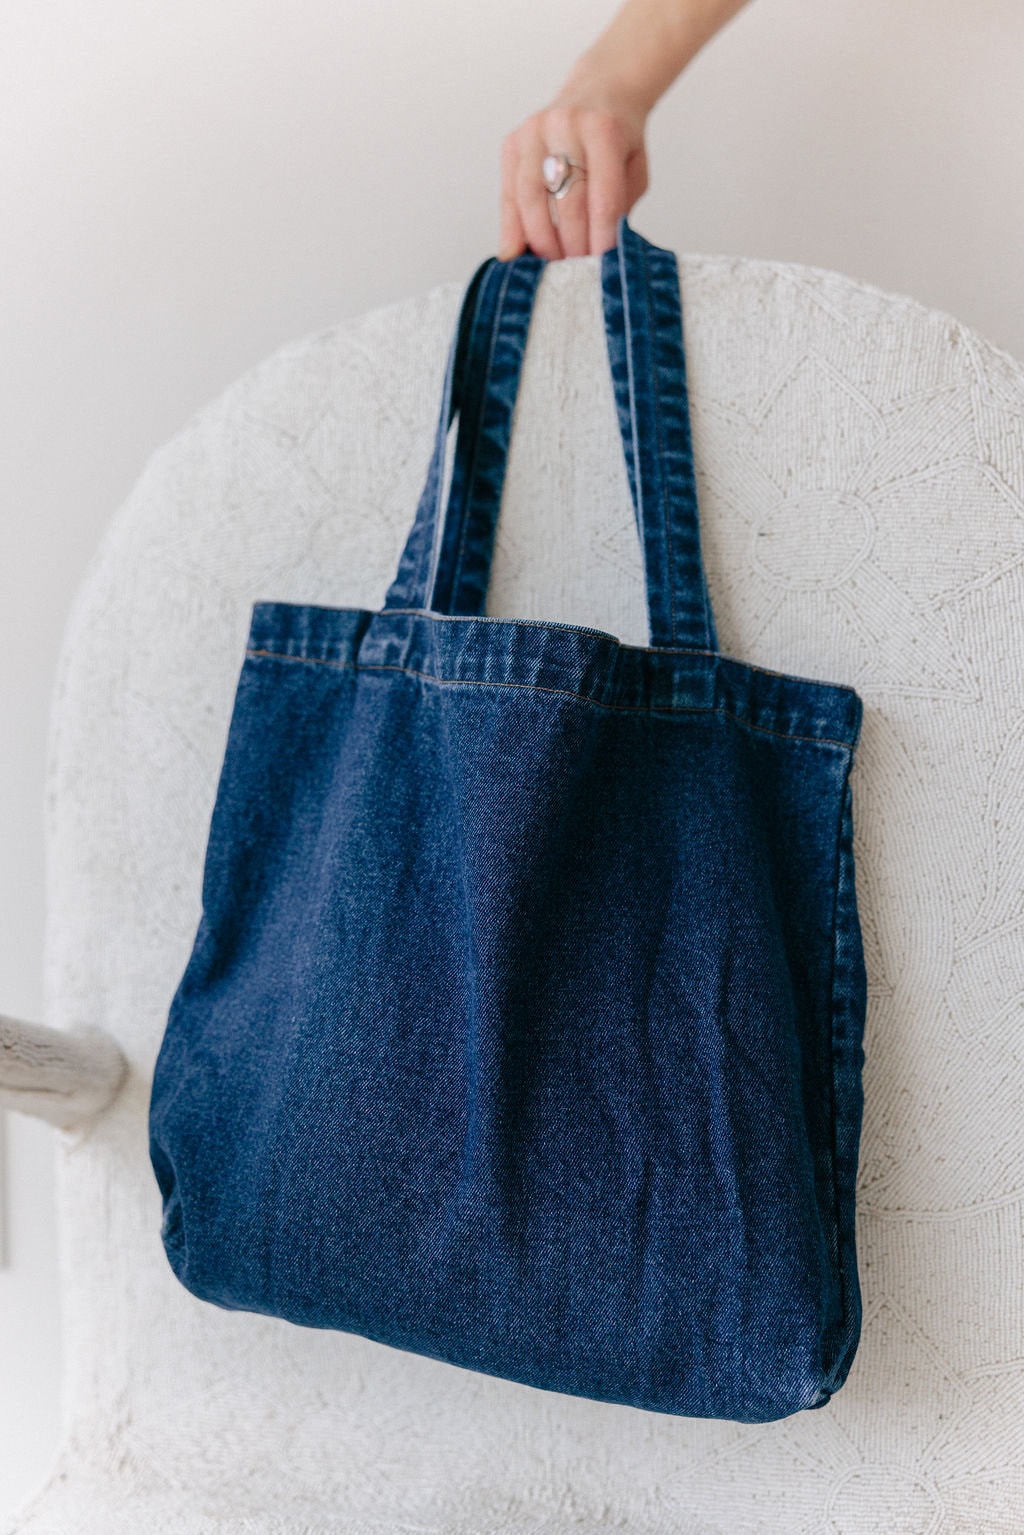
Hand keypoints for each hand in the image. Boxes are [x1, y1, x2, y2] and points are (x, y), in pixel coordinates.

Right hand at [498, 91, 649, 261]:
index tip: (600, 265)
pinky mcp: (513, 142)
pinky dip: (512, 228)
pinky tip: (517, 253)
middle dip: (571, 244)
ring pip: (531, 199)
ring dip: (540, 240)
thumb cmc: (619, 139)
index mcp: (603, 129)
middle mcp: (565, 124)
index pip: (601, 196)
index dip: (600, 236)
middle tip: (576, 272)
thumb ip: (618, 204)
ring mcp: (534, 132)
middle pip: (565, 200)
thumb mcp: (633, 168)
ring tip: (552, 266)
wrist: (599, 91)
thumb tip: (596, 254)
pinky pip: (509, 194)